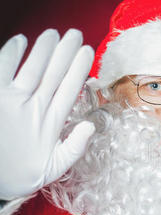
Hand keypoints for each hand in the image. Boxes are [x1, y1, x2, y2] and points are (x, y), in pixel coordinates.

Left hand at [0, 29, 94, 199]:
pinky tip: (20, 41)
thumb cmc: (22, 174)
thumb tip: (91, 126)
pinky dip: (11, 55)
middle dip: (66, 52)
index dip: (80, 69)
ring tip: (54, 33)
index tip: (88, 53)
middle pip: (54, 74)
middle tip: (75, 35)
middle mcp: (35, 108)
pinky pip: (3, 71)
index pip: (70, 89)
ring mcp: (13, 102)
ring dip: (44, 49)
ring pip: (33, 69)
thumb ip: (75, 147)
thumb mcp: (55, 168)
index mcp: (52, 123)